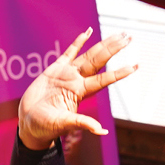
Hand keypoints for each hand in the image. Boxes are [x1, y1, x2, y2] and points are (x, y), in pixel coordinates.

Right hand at [18, 29, 136, 149]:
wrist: (29, 123)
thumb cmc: (46, 127)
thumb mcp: (65, 124)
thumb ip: (82, 123)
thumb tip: (102, 131)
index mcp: (80, 92)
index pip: (104, 80)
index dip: (119, 73)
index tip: (135, 66)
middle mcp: (77, 81)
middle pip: (100, 61)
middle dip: (114, 49)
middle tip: (129, 37)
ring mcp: (67, 74)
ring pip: (89, 55)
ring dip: (103, 45)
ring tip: (118, 34)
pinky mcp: (54, 70)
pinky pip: (69, 53)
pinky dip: (78, 42)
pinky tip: (87, 32)